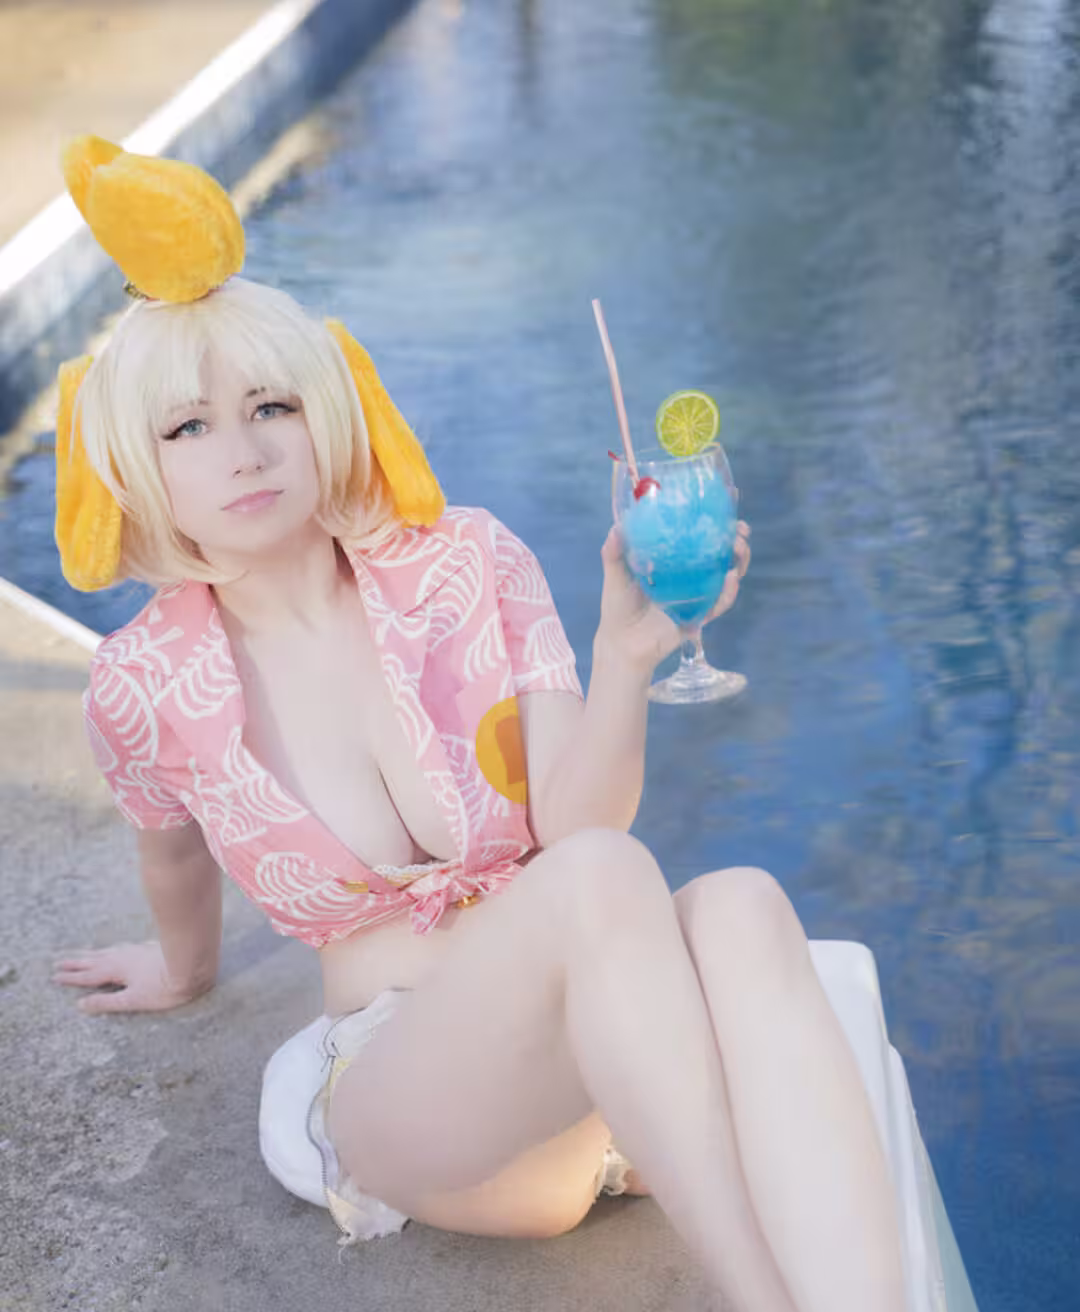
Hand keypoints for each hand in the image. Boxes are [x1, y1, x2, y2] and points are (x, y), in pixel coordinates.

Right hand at [53, 940, 211, 1013]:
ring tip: (80, 954)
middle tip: (58, 962)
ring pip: (107, 952)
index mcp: (116, 970)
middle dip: (76, 963)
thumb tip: (81, 1005)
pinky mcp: (147, 948)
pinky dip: (110, 950)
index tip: (54, 976)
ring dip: (91, 954)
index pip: (88, 975)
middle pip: (94, 960)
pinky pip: (121, 948)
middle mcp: (123, 957)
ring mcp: (135, 951)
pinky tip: (116, 949)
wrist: (191, 965)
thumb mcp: (133, 1000)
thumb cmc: (164, 988)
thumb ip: (107, 1003)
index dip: (71, 977)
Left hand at [597, 520, 750, 673]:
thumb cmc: (618, 607)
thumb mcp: (616, 576)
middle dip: (736, 541)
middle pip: (722, 556)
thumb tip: (616, 527)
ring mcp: (698, 596)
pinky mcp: (700, 616)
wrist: (622, 643)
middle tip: (741, 531)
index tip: (726, 510)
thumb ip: (614, 553)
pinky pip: (720, 604)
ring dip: (739, 562)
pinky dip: (729, 592)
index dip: (716, 525)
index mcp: (675, 562)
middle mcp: (691, 577)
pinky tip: (731, 578)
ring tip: (738, 549)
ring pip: (728, 577)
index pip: (700, 539)